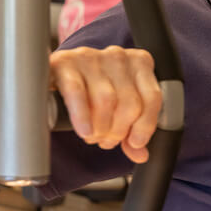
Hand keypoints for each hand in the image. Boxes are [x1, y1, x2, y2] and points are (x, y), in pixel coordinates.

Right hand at [50, 46, 161, 162]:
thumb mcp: (120, 108)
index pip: (152, 97)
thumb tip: (141, 155)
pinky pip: (77, 92)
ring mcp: (91, 56)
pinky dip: (82, 116)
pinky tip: (84, 130)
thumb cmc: (94, 91)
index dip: (145, 126)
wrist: (58, 74)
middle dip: (118, 131)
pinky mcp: (65, 62)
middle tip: (106, 141)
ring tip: (93, 136)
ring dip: (100, 128)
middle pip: (129, 102)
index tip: (135, 142)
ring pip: (105, 100)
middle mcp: (118, 56)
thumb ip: (133, 130)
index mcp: (140, 63)